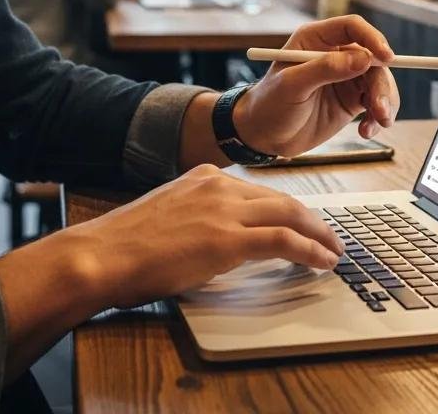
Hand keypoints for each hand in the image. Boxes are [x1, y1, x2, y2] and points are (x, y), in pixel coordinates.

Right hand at [65, 164, 343, 308]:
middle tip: (330, 237)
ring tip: (333, 251)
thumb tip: (219, 237)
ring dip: (318, 234)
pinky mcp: (227, 240)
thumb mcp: (170, 215)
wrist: (103, 253)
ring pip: (290, 214)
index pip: (260, 191)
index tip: (302, 223)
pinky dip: (309, 250)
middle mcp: (219, 185)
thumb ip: (199, 216)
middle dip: (312, 219)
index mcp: (205, 176)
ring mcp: (224, 210)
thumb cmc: (126, 244)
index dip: (287, 209)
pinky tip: (322, 261)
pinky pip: (283, 240)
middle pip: (282, 198)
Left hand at [232, 15, 397, 157]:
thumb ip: (326, 69)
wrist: (263, 136)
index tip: (387, 58)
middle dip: (381, 85)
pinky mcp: (351, 100)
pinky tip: (367, 132)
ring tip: (377, 124)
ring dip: (385, 103)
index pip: (353, 27)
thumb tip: (364, 58)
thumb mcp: (292, 85)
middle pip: (373, 59)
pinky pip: (376, 103)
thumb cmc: (269, 104)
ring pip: (379, 82)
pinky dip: (378, 118)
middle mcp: (334, 54)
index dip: (373, 39)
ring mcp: (345, 77)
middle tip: (380, 110)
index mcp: (315, 39)